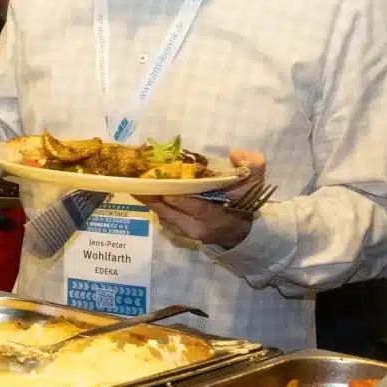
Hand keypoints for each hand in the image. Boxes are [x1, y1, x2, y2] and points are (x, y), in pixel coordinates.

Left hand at [140, 149, 267, 249]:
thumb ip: (251, 166)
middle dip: (152, 195)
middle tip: (135, 177)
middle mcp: (196, 228)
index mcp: (216, 217)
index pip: (195, 207)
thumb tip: (235, 154)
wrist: (240, 232)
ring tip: (132, 180)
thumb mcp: (254, 184)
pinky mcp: (178, 231)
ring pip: (161, 214)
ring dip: (148, 197)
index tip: (162, 184)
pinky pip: (161, 216)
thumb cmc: (245, 204)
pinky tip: (142, 188)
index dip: (178, 197)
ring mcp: (185, 232)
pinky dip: (152, 201)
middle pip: (169, 211)